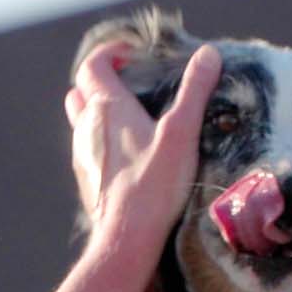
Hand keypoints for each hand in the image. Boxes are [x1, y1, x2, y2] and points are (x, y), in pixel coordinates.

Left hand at [64, 41, 220, 256]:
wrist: (126, 237)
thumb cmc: (153, 184)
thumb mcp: (181, 132)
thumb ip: (194, 91)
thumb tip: (209, 54)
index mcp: (106, 108)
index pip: (92, 65)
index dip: (111, 53)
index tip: (135, 56)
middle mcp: (87, 127)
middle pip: (82, 91)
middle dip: (102, 82)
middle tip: (132, 86)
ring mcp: (83, 155)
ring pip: (82, 122)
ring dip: (100, 113)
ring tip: (133, 120)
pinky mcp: (87, 180)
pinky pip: (89, 151)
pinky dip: (103, 142)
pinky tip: (128, 157)